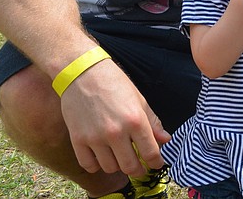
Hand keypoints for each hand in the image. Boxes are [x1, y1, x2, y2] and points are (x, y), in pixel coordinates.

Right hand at [61, 59, 169, 176]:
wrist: (83, 72)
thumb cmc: (114, 82)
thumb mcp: (139, 99)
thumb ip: (152, 122)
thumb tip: (165, 139)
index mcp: (135, 120)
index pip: (150, 153)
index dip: (156, 162)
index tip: (156, 163)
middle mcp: (116, 132)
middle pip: (130, 166)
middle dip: (138, 169)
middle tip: (139, 166)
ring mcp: (95, 137)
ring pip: (110, 168)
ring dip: (117, 166)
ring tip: (119, 156)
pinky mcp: (77, 139)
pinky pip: (89, 165)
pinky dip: (96, 165)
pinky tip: (101, 157)